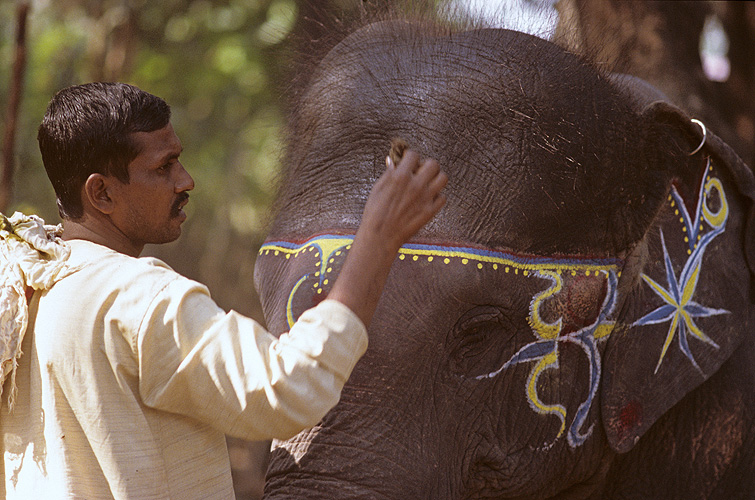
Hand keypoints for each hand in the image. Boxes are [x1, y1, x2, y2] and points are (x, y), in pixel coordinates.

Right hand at [327, 149, 446, 327]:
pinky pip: (443, 197)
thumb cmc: (375, 213)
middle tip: (420, 172)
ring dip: (436, 178)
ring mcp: (425, 198)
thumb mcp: (377, 189)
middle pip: (433, 164)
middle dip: (426, 165)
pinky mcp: (430, 211)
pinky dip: (437, 196)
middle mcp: (416, 185)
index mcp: (400, 177)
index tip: (408, 161)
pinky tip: (427, 199)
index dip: (410, 157)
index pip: (414, 155)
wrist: (381, 236)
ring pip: (443, 178)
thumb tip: (393, 161)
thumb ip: (389, 173)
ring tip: (428, 183)